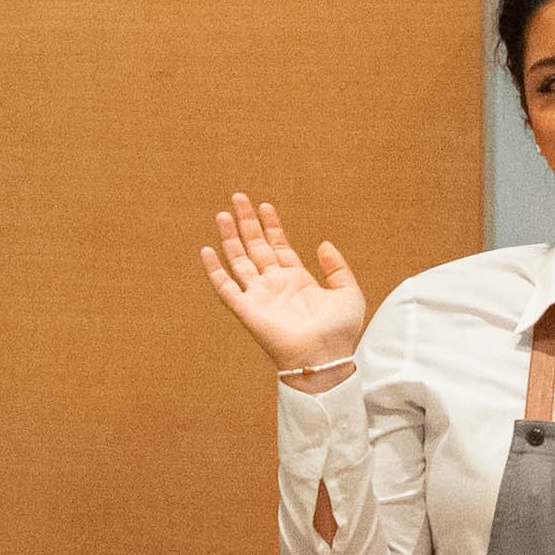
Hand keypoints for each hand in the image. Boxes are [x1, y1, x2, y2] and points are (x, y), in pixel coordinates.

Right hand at [204, 192, 373, 376]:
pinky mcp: (247, 310)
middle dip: (247, 222)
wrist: (324, 357)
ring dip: (230, 238)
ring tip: (222, 214)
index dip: (271, 226)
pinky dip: (215, 270)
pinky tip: (207, 251)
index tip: (265, 205)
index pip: (279, 246)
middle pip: (256, 247)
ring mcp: (260, 297)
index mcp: (297, 281)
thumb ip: (336, 267)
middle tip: (238, 198)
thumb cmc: (339, 332)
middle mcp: (275, 286)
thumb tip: (324, 244)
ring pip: (239, 261)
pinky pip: (226, 288)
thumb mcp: (347, 292)